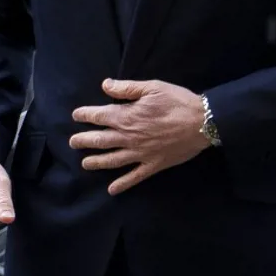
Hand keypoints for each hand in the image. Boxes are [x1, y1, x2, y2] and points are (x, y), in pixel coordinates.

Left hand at [71, 78, 209, 194]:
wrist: (203, 122)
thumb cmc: (177, 101)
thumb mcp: (152, 87)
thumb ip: (126, 88)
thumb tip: (104, 85)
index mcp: (126, 116)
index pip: (98, 116)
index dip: (84, 115)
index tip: (76, 116)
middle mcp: (128, 137)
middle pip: (99, 140)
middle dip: (83, 141)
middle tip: (72, 142)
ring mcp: (140, 153)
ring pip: (112, 160)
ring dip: (96, 162)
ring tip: (85, 164)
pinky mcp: (153, 165)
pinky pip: (134, 177)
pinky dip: (122, 184)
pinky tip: (112, 190)